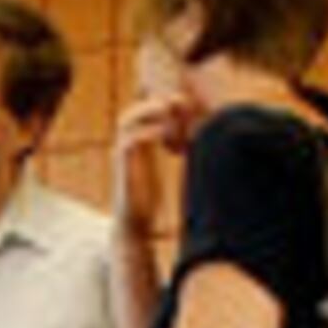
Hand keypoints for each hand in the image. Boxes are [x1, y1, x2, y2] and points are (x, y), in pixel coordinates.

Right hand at [112, 74, 190, 229]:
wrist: (134, 227)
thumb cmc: (150, 202)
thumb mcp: (167, 173)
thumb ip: (177, 155)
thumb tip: (206, 145)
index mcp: (137, 145)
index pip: (141, 113)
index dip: (159, 103)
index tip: (185, 103)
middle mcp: (126, 146)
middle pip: (132, 111)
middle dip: (154, 101)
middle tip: (179, 100)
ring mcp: (121, 155)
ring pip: (126, 121)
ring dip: (147, 111)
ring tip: (168, 108)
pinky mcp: (122, 168)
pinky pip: (129, 142)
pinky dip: (146, 134)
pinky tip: (164, 135)